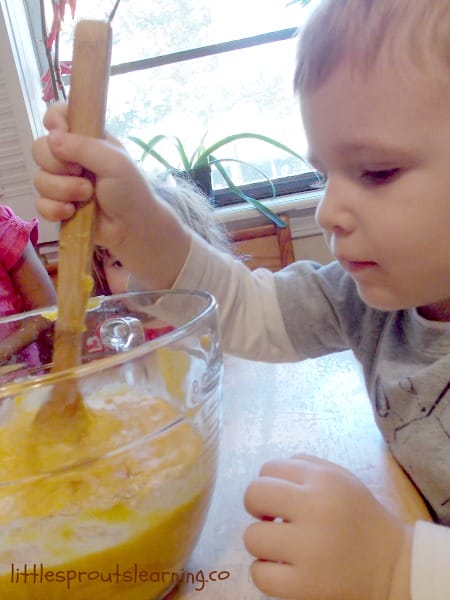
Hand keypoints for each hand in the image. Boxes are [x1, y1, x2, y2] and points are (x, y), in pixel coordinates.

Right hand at [32, 103, 190, 288]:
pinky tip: (71, 212)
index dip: (54, 121)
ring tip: (86, 196)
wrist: (134, 228)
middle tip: (81, 173)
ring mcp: (63, 183)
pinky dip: (54, 209)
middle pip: (39, 149)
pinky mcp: (59, 206)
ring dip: (62, 190)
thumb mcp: (114, 162)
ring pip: (39, 179)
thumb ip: (84, 146)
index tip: (60, 131)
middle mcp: (71, 158)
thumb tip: (51, 137)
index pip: (58, 116)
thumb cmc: (131, 191)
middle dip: (57, 164)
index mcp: (86, 139)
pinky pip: (40, 204)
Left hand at [244, 454, 412, 599]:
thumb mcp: (340, 477)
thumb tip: (266, 475)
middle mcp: (315, 510)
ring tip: (283, 546)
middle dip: (257, 507)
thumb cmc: (359, 517)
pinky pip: (259, 573)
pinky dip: (266, 571)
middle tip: (274, 519)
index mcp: (324, 481)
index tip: (283, 499)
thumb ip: (304, 466)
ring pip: (252, 537)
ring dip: (262, 542)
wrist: (393, 567)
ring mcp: (309, 550)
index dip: (270, 483)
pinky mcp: (305, 585)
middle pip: (253, 495)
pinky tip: (284, 568)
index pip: (268, 468)